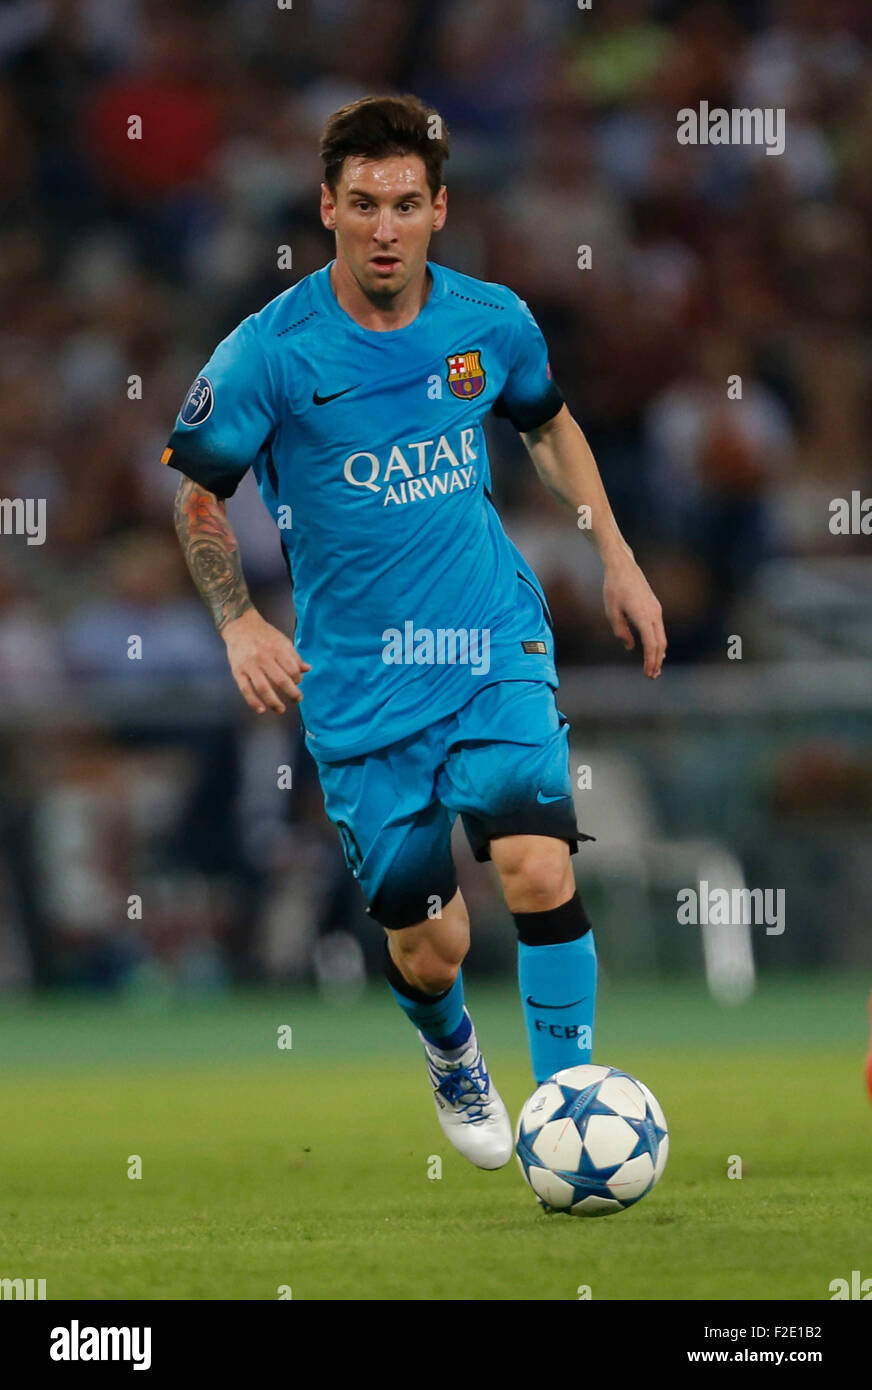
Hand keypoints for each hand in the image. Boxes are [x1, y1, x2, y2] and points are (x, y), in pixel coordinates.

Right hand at [222, 608, 310, 713]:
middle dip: (292, 693)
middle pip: (281, 680)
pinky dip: (253, 701)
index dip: (298, 679)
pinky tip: (261, 710)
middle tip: (297, 699)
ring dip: (274, 702)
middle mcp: (264, 658)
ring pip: (263, 688)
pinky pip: (246, 689)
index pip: (292, 670)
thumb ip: (294, 656)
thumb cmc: (264, 634)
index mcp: (277, 649)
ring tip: (281, 709)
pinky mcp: (237, 671)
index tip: (298, 682)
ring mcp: (250, 665)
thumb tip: (307, 669)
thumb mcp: (282, 641)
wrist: (240, 625)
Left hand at [603, 555, 666, 678]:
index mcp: (643, 617)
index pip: (651, 645)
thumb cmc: (613, 589)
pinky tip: (654, 650)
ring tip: (654, 667)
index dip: (650, 661)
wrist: (623, 567)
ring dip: (659, 653)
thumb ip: (621, 631)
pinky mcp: (655, 607)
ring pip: (662, 637)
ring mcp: (656, 610)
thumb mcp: (611, 612)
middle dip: (657, 661)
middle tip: (652, 676)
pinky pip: (659, 629)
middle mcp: (654, 614)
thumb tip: (630, 646)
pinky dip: (658, 642)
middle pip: (660, 644)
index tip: (647, 673)